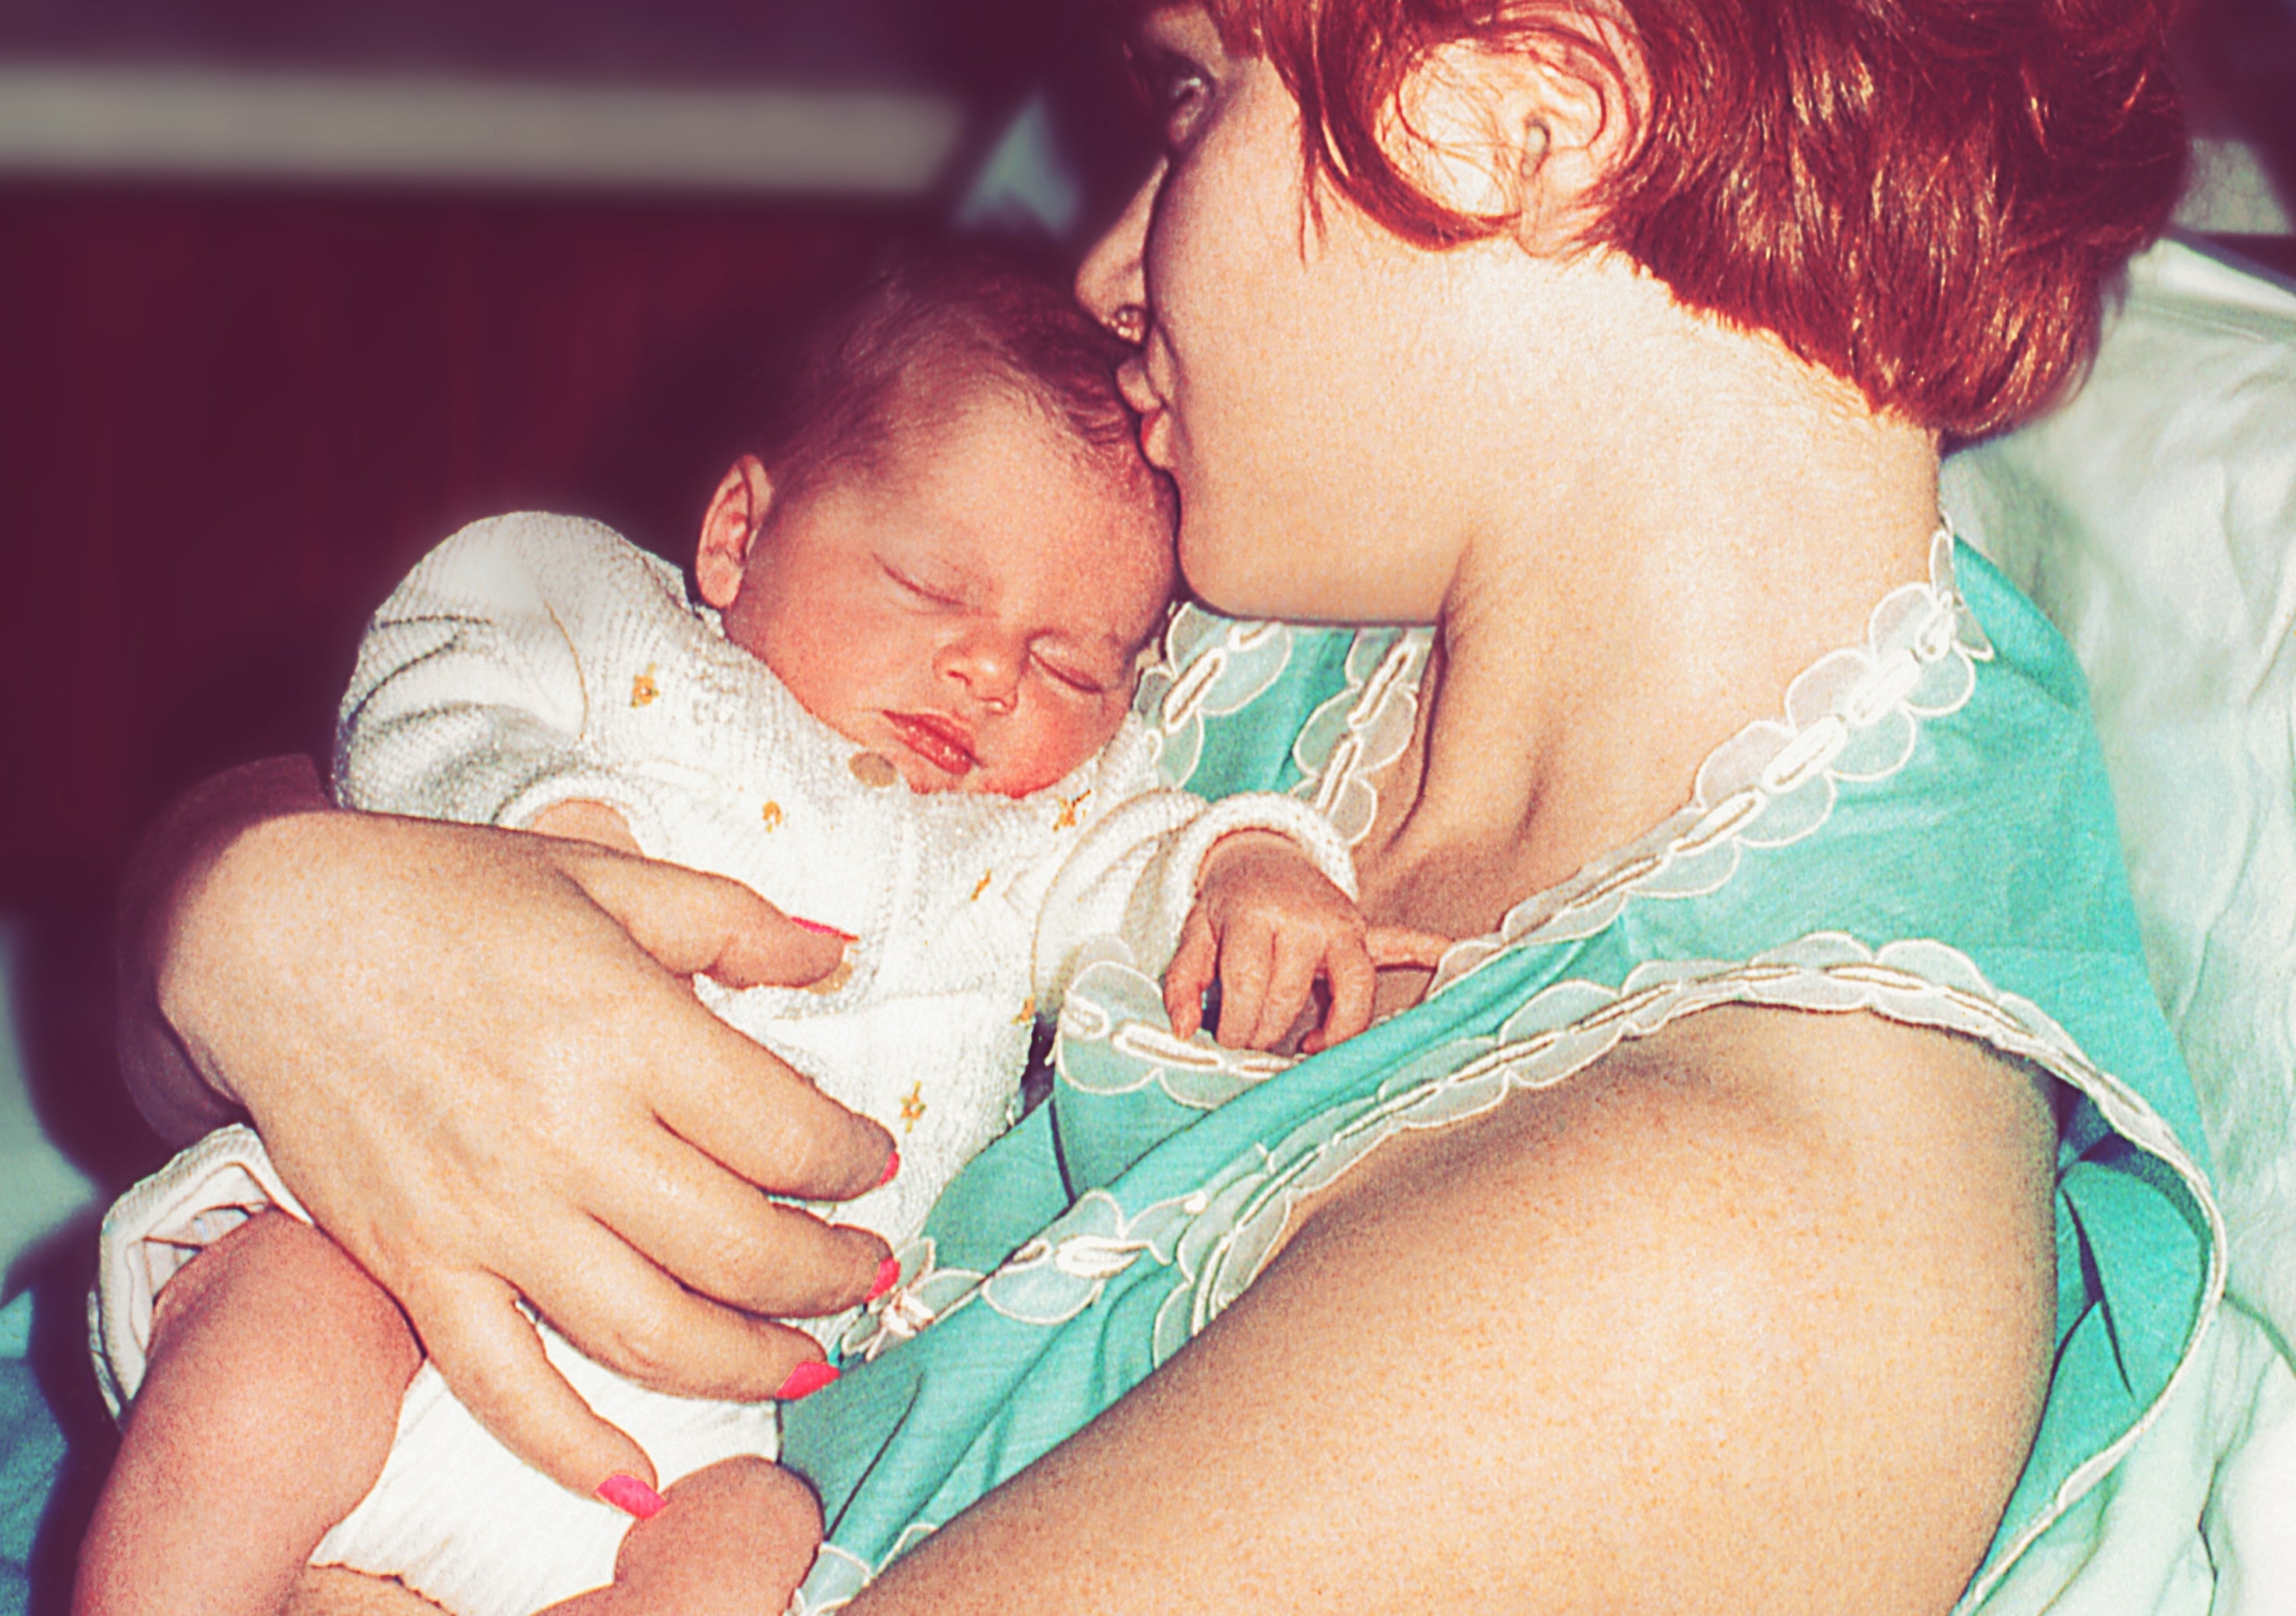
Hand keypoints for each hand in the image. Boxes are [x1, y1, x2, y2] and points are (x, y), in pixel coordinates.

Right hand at [151, 800, 896, 1500]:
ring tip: (810, 1360)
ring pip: (649, 1332)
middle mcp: (567, 1136)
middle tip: (866, 1269)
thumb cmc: (447, 894)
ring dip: (748, 1363)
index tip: (869, 1162)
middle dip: (828, 1275)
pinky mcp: (415, 1265)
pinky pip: (501, 1384)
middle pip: (739, 1250)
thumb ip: (735, 922)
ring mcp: (487, 1214)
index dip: (851, 1160)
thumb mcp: (607, 875)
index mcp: (628, 1032)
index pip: (786, 1135)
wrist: (267, 932)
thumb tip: (842, 956)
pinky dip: (571, 1447)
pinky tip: (640, 1482)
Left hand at [1162, 832, 1449, 1052]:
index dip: (1238, 1026)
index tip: (1227, 1042)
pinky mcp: (1362, 929)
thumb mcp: (1193, 934)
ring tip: (1313, 1049)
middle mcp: (1304, 919)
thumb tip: (1185, 1030)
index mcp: (1256, 916)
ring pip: (1354, 989)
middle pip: (1293, 996)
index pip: (1252, 986)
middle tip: (1253, 1045)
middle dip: (1268, 1033)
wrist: (1259, 857)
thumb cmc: (1226, 907)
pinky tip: (1453, 957)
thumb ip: (1183, 981)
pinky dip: (1427, 949)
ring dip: (1336, 1031)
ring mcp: (1341, 923)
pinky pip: (1400, 941)